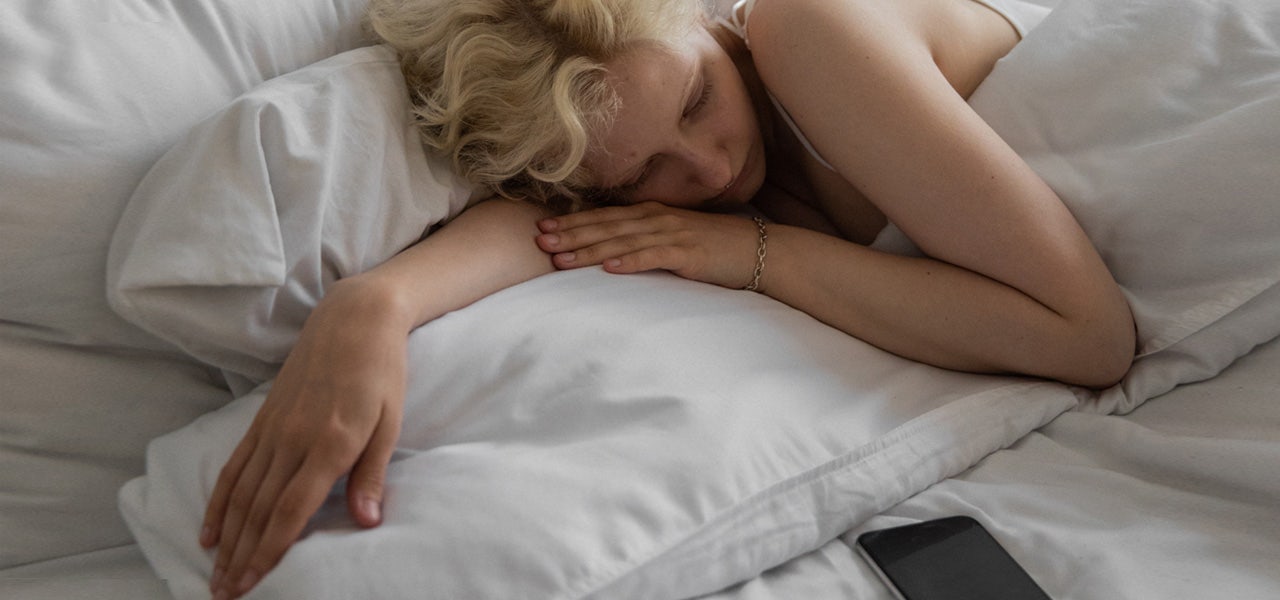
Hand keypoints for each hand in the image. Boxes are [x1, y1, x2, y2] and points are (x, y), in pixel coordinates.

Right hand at [201, 280, 409, 598]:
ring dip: (226, 538)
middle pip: (259, 510)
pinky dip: (219, 501)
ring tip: (214, 574)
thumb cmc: (382, 372)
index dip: (269, 552)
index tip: (253, 584)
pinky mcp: (264, 418)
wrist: (355, 318)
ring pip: (242, 493)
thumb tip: (367, 522)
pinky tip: (209, 529)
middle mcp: (294, 440)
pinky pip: (236, 466)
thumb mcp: (391, 422)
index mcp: (330, 445)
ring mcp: (274, 428)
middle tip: (224, 594)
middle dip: (240, 557)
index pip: (290, 511)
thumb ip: (372, 474)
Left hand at [536, 201, 760, 288]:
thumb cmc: (715, 247)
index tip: (542, 228)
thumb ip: (645, 239)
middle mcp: (657, 219)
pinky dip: (632, 261)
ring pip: (623, 242)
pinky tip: (610, 269)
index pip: (605, 218)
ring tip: (563, 259)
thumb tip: (614, 250)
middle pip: (606, 227)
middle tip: (539, 241)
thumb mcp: (675, 239)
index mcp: (651, 214)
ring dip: (591, 250)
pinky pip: (655, 257)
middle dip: (571, 234)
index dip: (573, 223)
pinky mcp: (689, 254)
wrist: (758, 250)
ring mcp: (673, 234)